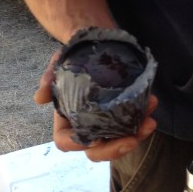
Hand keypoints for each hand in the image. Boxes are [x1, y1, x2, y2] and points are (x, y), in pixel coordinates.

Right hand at [33, 51, 157, 160]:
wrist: (94, 41)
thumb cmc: (73, 56)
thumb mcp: (57, 64)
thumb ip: (48, 79)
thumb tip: (40, 98)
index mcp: (66, 119)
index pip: (67, 141)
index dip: (79, 145)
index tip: (96, 138)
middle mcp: (86, 126)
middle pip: (97, 150)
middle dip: (116, 148)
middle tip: (133, 138)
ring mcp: (106, 122)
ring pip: (119, 140)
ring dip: (136, 135)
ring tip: (150, 122)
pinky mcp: (123, 112)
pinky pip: (133, 123)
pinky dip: (143, 117)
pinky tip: (152, 103)